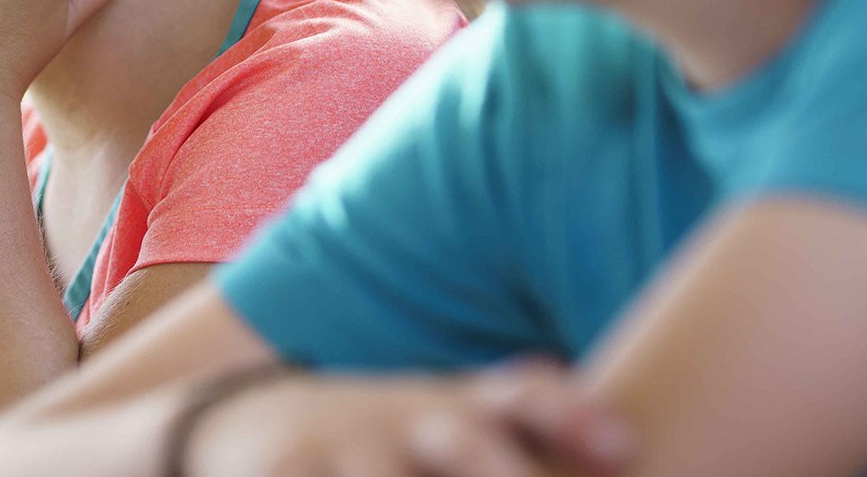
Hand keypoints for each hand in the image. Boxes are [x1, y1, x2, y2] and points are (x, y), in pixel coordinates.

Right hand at [186, 366, 633, 476]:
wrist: (240, 428)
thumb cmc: (378, 436)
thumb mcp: (444, 411)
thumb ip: (524, 412)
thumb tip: (626, 434)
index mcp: (455, 407)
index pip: (524, 398)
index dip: (571, 416)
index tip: (623, 445)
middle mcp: (404, 421)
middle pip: (461, 437)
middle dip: (496, 465)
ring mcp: (341, 448)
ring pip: (378, 474)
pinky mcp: (282, 474)